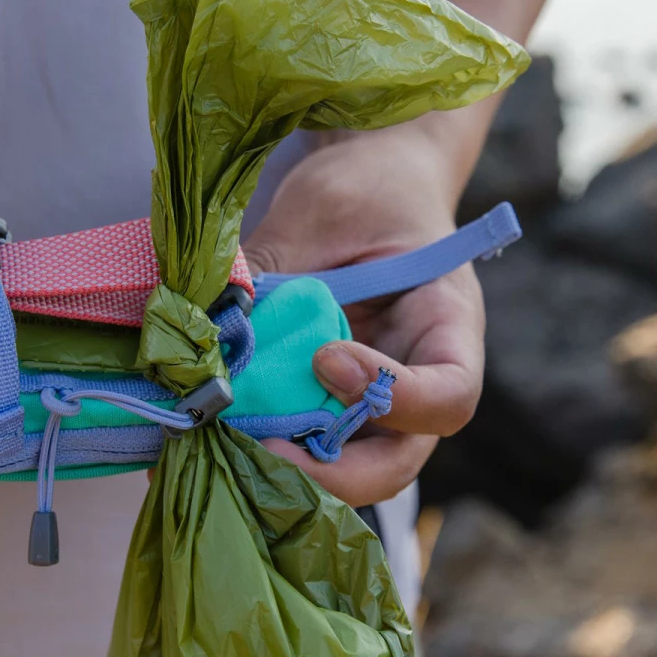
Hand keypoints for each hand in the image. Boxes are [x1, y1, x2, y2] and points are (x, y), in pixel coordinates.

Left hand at [243, 123, 485, 506]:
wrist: (367, 183)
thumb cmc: (365, 190)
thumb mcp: (322, 211)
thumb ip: (274, 266)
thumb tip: (208, 316)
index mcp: (446, 327)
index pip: (449, 395)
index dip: (393, 396)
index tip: (327, 360)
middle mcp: (417, 381)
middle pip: (399, 462)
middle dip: (333, 472)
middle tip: (264, 449)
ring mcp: (371, 404)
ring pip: (348, 470)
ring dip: (291, 471)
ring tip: (228, 445)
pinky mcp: (325, 406)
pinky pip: (305, 446)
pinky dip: (263, 450)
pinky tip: (213, 435)